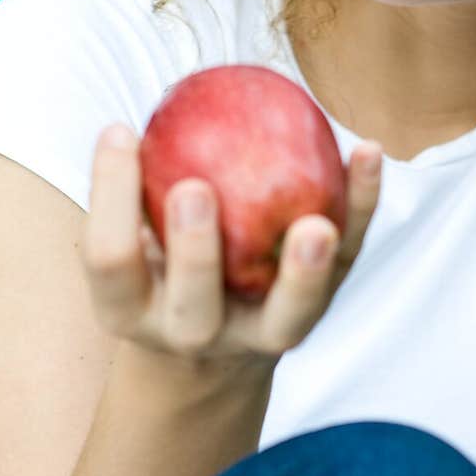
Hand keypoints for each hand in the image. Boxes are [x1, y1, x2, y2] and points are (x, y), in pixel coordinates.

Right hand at [80, 122, 381, 380]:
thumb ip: (131, 196)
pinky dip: (361, 206)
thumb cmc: (158, 267)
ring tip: (316, 225)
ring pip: (288, 314)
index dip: (107, 196)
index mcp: (131, 311)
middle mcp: (195, 333)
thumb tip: (130, 122)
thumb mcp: (128, 245)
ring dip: (304, 270)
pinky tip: (367, 152)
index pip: (110, 259)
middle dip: (194, 252)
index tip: (119, 130)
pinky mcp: (317, 309)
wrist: (212, 353)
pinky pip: (346, 259)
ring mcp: (263, 333)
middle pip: (193, 306)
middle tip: (196, 190)